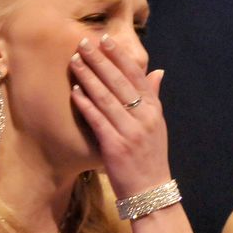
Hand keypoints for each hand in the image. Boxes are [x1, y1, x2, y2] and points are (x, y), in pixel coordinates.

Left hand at [69, 34, 169, 197]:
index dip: (120, 56)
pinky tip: (75, 91)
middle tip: (83, 43)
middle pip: (119, 82)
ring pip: (106, 98)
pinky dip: (86, 104)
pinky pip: (98, 120)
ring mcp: (130, 132)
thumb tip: (158, 71)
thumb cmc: (150, 157)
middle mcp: (144, 118)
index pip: (136, 76)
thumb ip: (154, 97)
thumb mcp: (157, 125)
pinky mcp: (115, 146)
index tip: (105, 39)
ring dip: (89, 77)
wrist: (150, 192)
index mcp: (154, 110)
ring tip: (75, 62)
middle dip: (100, 61)